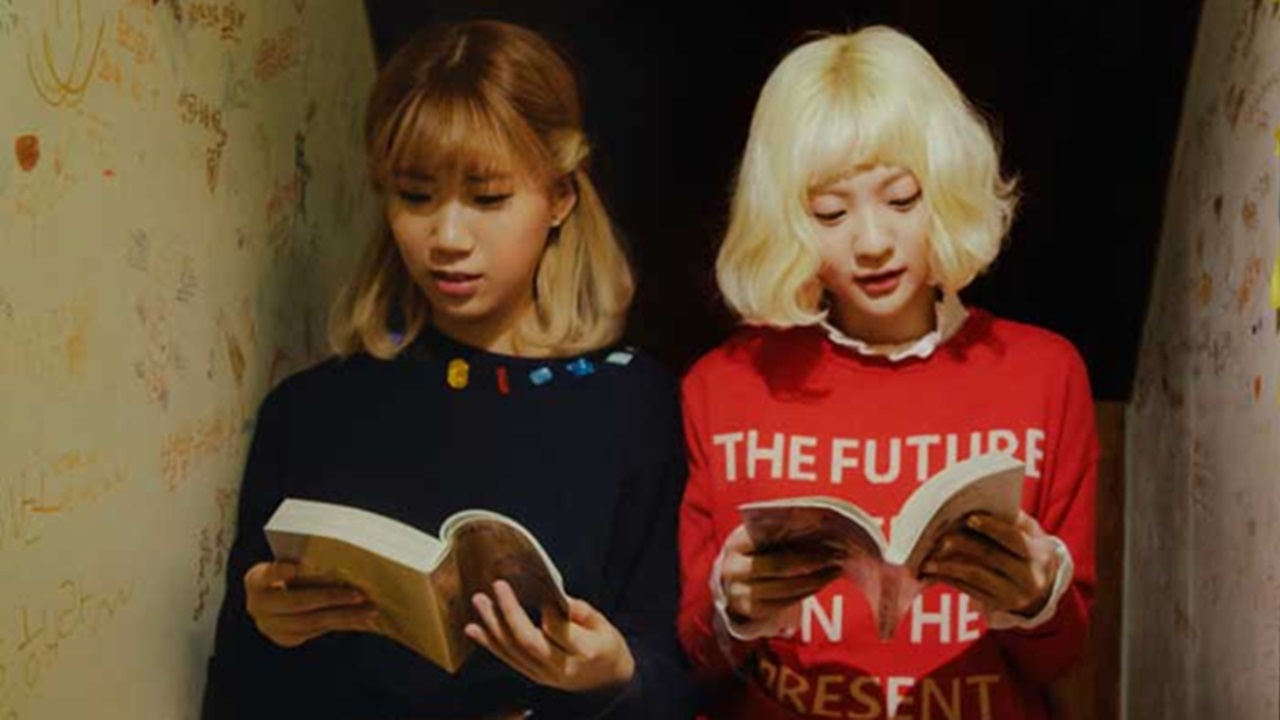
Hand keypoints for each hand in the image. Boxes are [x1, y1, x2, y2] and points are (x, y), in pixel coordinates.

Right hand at [243, 561, 379, 646]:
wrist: (272, 599)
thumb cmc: (286, 571)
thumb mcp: (286, 561)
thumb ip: (303, 560)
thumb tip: (338, 554)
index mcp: (255, 581)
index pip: (266, 574)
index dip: (279, 571)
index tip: (294, 566)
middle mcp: (258, 606)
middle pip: (297, 602)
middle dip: (331, 599)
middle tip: (359, 594)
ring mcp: (271, 626)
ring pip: (312, 622)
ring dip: (344, 616)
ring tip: (369, 610)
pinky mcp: (286, 639)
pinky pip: (318, 631)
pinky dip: (341, 624)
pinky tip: (360, 619)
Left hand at [465, 580, 633, 692]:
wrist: (607, 684)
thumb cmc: (606, 647)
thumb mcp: (603, 624)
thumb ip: (578, 610)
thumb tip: (552, 595)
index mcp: (585, 651)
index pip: (559, 631)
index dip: (547, 609)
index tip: (541, 586)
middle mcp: (561, 667)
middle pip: (528, 642)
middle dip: (510, 612)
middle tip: (498, 587)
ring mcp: (544, 675)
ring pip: (513, 651)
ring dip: (492, 625)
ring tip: (480, 601)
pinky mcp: (533, 676)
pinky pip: (508, 660)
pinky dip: (489, 643)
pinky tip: (474, 629)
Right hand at [718, 524, 844, 626]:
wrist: (733, 581)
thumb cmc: (755, 553)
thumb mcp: (759, 539)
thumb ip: (779, 532)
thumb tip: (818, 525)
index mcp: (736, 543)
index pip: (768, 539)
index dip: (796, 535)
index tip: (827, 534)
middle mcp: (733, 569)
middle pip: (779, 566)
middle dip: (812, 561)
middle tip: (837, 555)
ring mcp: (739, 593)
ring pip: (785, 588)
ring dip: (815, 579)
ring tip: (835, 569)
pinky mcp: (751, 611)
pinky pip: (785, 603)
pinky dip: (806, 592)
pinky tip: (820, 582)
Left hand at [922, 511, 1059, 616]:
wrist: (1042, 588)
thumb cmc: (1029, 550)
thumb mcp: (1032, 534)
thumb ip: (1014, 519)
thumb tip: (985, 503)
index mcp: (1039, 554)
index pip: (1013, 538)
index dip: (992, 527)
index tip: (969, 518)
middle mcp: (1029, 578)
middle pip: (990, 557)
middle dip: (962, 545)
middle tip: (939, 537)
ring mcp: (1013, 595)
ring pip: (976, 577)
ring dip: (948, 566)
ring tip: (928, 560)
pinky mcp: (998, 605)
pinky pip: (969, 590)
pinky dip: (949, 579)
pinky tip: (933, 571)